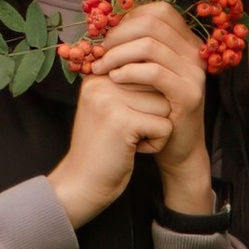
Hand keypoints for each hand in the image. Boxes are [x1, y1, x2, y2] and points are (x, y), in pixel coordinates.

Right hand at [49, 61, 172, 228]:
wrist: (82, 183)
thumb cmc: (103, 147)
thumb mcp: (109, 107)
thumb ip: (130, 84)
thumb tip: (165, 65)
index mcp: (98, 75)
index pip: (147, 71)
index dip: (146, 100)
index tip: (124, 120)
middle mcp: (101, 81)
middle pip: (158, 86)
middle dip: (153, 113)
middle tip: (128, 132)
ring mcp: (110, 100)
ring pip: (166, 105)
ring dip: (156, 128)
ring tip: (130, 140)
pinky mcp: (123, 121)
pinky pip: (165, 126)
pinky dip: (157, 143)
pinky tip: (134, 149)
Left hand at [86, 7, 213, 214]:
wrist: (175, 148)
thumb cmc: (153, 108)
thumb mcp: (143, 72)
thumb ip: (133, 48)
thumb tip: (101, 26)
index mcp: (185, 41)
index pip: (158, 10)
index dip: (127, 18)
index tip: (107, 38)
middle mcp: (194, 52)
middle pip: (152, 23)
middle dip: (118, 35)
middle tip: (99, 52)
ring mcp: (194, 72)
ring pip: (150, 45)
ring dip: (118, 54)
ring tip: (101, 68)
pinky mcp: (189, 94)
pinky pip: (155, 72)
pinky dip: (129, 72)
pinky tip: (114, 79)